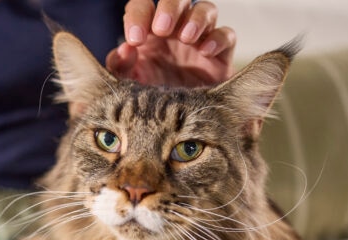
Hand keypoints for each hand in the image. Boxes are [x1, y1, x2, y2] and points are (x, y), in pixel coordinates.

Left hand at [107, 0, 235, 86]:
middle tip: (162, 29)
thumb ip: (120, 67)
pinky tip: (205, 52)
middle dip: (169, 8)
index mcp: (149, 30)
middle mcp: (176, 28)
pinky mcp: (221, 53)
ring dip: (196, 19)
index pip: (142, 7)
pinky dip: (218, 39)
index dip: (138, 16)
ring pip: (205, 9)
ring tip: (186, 38)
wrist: (182, 119)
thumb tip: (124, 49)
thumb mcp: (130, 84)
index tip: (136, 39)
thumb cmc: (153, 96)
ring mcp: (200, 38)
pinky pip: (226, 35)